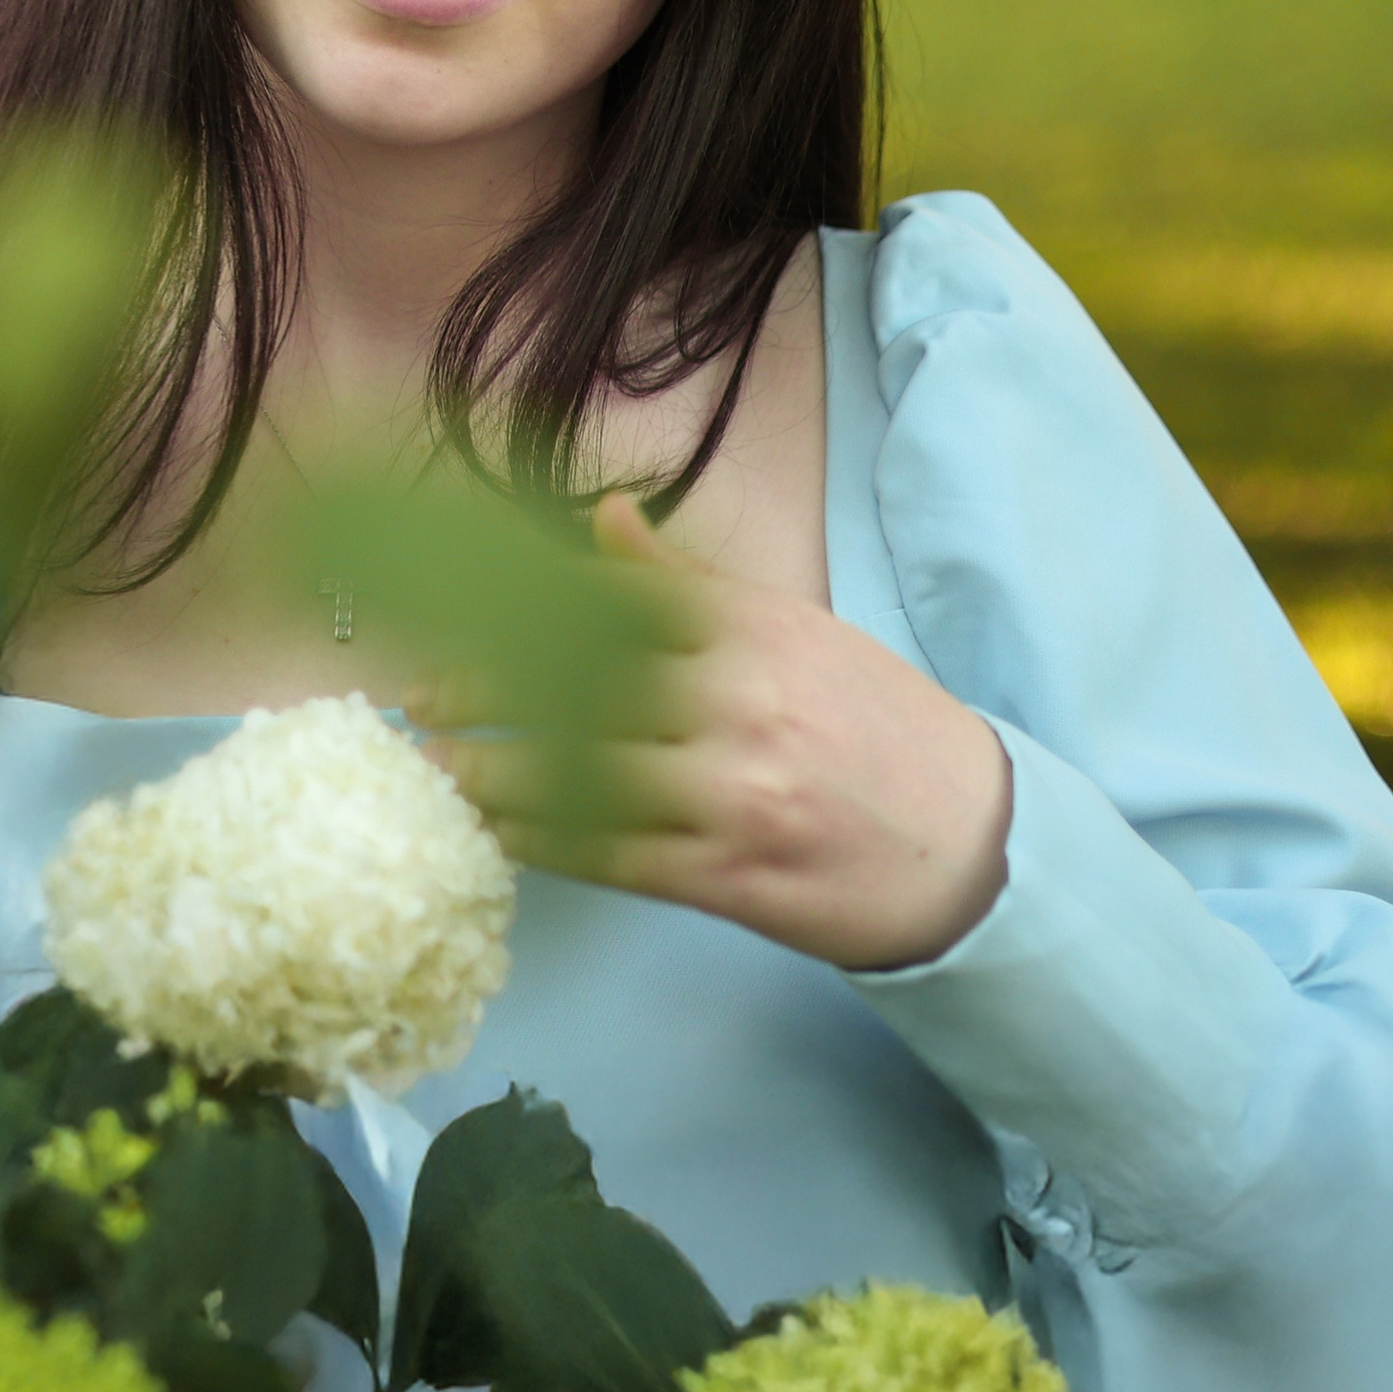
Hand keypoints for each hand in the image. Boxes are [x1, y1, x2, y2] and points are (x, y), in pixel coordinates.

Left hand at [415, 499, 1011, 972]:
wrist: (971, 846)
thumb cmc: (874, 727)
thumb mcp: (795, 629)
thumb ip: (689, 585)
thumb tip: (603, 518)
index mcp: (751, 628)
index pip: (609, 599)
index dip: (514, 605)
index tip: (449, 611)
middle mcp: (737, 699)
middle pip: (576, 684)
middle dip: (484, 689)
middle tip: (420, 697)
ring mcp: (732, 791)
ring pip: (579, 777)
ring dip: (495, 773)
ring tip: (437, 768)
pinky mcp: (729, 873)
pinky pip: (610, 854)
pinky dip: (544, 841)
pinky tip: (498, 832)